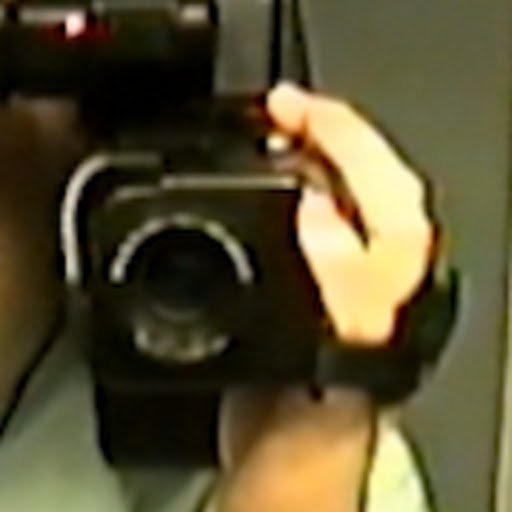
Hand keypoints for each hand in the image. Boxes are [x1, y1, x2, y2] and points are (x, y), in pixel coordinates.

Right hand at [210, 83, 433, 511]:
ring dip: (306, 155)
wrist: (293, 439)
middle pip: (365, 175)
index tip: (287, 112)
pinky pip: (310, 212)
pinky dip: (288, 186)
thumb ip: (342, 289)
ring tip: (272, 132)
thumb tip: (323, 216)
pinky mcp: (317, 271)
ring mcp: (349, 263)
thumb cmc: (322, 406)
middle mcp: (381, 260)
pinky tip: (267, 179)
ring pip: (339, 190)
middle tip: (278, 111)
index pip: (383, 181)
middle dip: (324, 134)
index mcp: (395, 271)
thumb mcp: (337, 353)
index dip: (338, 136)